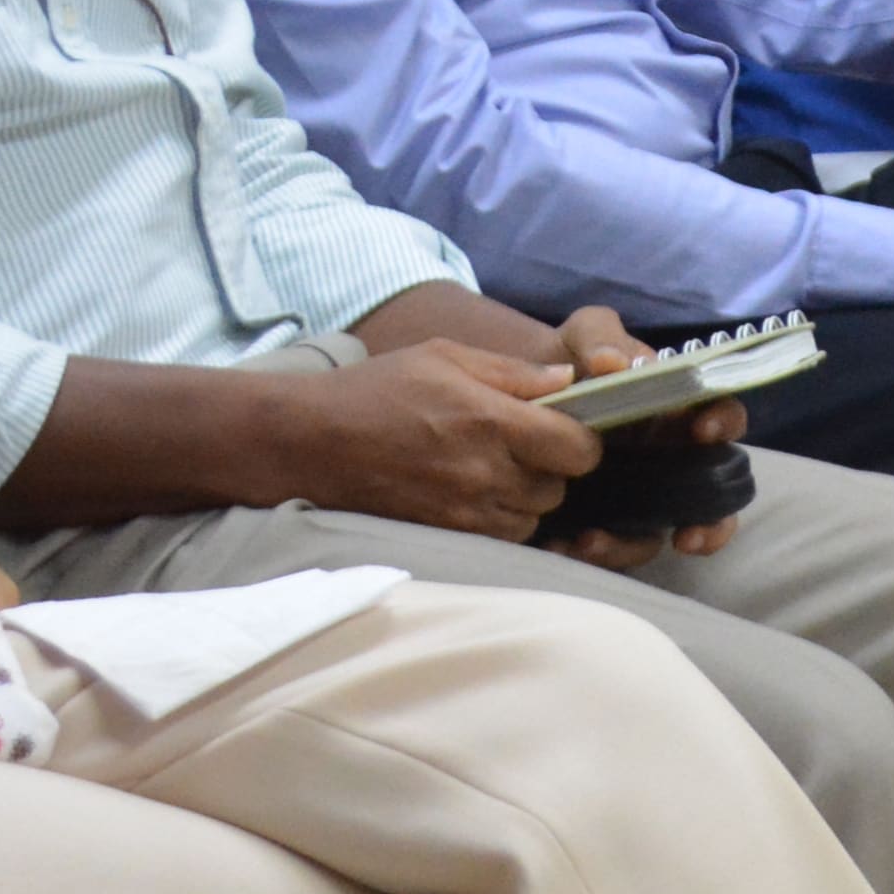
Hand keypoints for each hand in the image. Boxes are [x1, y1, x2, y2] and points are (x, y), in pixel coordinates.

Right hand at [258, 341, 608, 542]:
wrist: (310, 442)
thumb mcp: (445, 356)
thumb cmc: (377, 389)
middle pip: (559, 487)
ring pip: (533, 516)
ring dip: (527, 497)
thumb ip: (513, 372)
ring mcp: (465, 510)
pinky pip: (502, 537)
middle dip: (553, 468)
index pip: (579, 449)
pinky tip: (476, 493)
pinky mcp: (447, 535)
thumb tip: (568, 380)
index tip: (566, 429)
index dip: (583, 440)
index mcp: (491, 421)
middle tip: (523, 446)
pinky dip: (502, 519)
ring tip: (494, 469)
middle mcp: (484, 472)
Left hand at [542, 306, 745, 559]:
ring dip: (632, 546)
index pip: (724, 417)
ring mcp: (643, 492)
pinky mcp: (609, 517)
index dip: (724, 424)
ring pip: (661, 532)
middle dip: (712, 523)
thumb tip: (613, 363)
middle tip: (688, 538)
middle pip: (716, 496)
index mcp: (681, 411)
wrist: (525, 392)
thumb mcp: (587, 333)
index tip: (704, 432)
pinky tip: (559, 546)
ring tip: (590, 544)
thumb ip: (601, 338)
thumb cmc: (574, 358)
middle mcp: (673, 458)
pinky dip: (592, 553)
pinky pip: (613, 545)